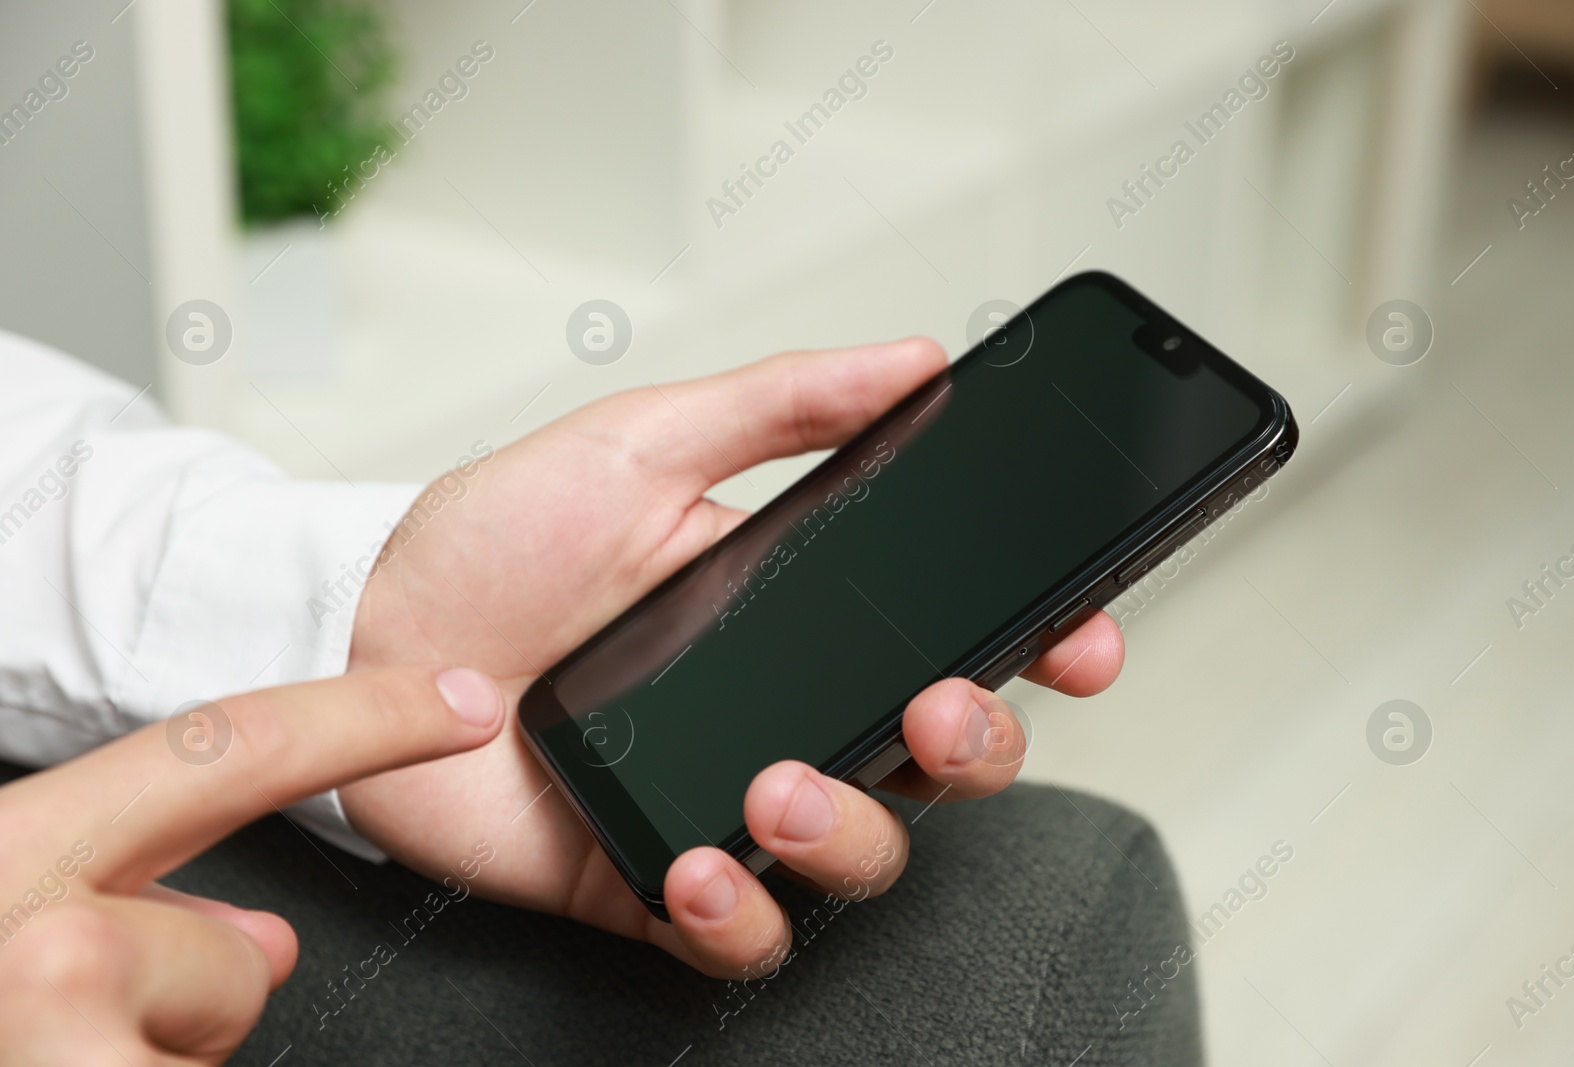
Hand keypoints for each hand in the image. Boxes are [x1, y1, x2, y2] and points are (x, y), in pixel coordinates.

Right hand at [0, 666, 503, 1064]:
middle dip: (192, 1013)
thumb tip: (261, 937)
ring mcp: (46, 1028)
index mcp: (2, 861)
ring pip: (215, 1041)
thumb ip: (117, 913)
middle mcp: (21, 933)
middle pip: (236, 958)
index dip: (363, 719)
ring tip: (54, 1058)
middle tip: (86, 1035)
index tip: (463, 701)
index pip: (222, 754)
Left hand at [342, 338, 1124, 977]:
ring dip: (849, 831)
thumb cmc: (498, 539)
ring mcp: (726, 803)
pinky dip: (739, 916)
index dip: (1043, 642)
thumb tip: (910, 360)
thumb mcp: (641, 442)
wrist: (366, 628)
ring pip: (863, 858)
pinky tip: (698, 864)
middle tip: (938, 707)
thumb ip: (779, 404)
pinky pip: (740, 937)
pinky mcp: (653, 880)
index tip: (1083, 631)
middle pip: (942, 763)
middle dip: (976, 747)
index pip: (959, 637)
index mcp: (806, 616)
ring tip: (776, 785)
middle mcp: (785, 714)